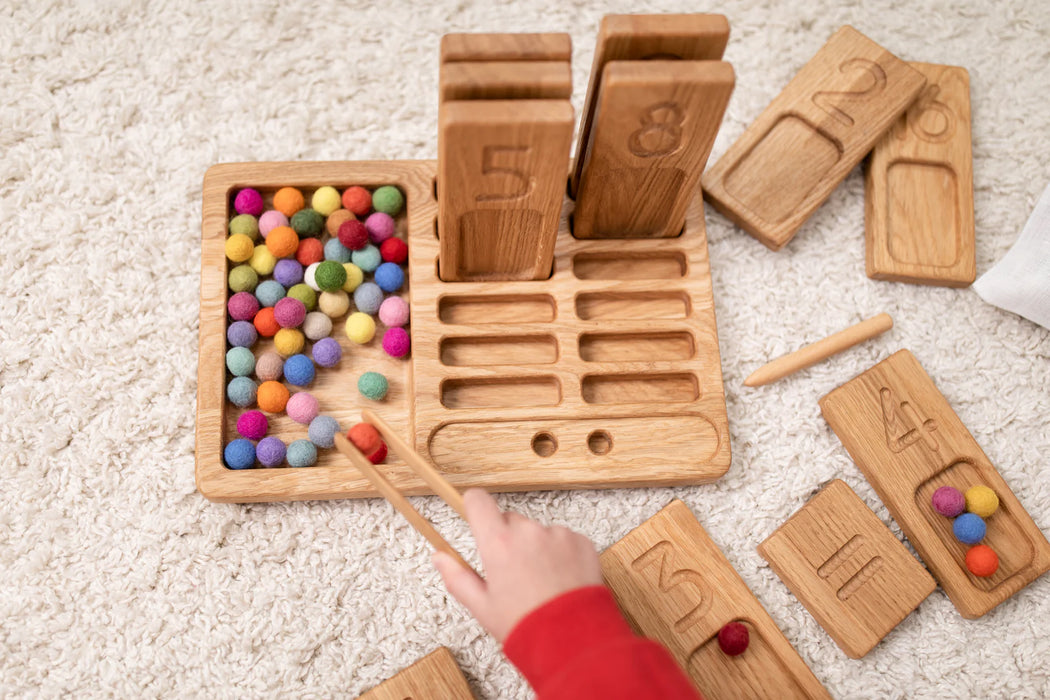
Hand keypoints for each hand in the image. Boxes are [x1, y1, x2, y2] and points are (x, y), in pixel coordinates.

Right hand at [432, 488, 603, 641]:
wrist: (572, 641)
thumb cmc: (526, 626)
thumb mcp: (482, 607)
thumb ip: (457, 577)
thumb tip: (439, 557)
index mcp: (498, 543)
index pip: (478, 501)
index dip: (474, 506)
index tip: (476, 515)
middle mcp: (528, 532)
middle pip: (510, 520)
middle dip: (508, 539)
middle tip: (513, 572)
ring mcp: (558, 534)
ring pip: (539, 531)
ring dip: (537, 548)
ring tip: (542, 583)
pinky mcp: (582, 542)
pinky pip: (565, 539)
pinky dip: (562, 554)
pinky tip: (561, 581)